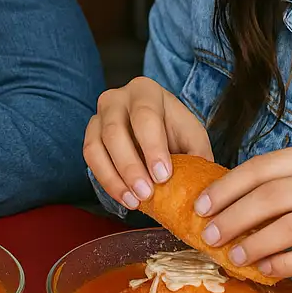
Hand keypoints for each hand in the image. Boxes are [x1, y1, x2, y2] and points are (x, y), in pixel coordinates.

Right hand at [83, 78, 212, 209]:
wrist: (155, 127)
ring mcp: (98, 116)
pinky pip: (90, 159)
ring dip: (114, 178)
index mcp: (146, 91)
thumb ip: (197, 155)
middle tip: (147, 193)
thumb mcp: (192, 136)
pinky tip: (124, 198)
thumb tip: (201, 186)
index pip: (145, 116)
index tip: (163, 176)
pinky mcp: (90, 135)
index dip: (152, 147)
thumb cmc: (174, 130)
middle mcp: (117, 98)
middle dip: (130, 166)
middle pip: (115, 131)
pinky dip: (106, 181)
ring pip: (96, 146)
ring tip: (134, 201)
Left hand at [196, 141, 291, 292]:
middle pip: (271, 195)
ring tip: (233, 256)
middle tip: (208, 235)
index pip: (265, 166)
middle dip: (232, 216)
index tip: (202, 204)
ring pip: (289, 227)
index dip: (228, 186)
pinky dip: (284, 264)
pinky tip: (267, 270)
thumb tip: (234, 198)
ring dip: (254, 243)